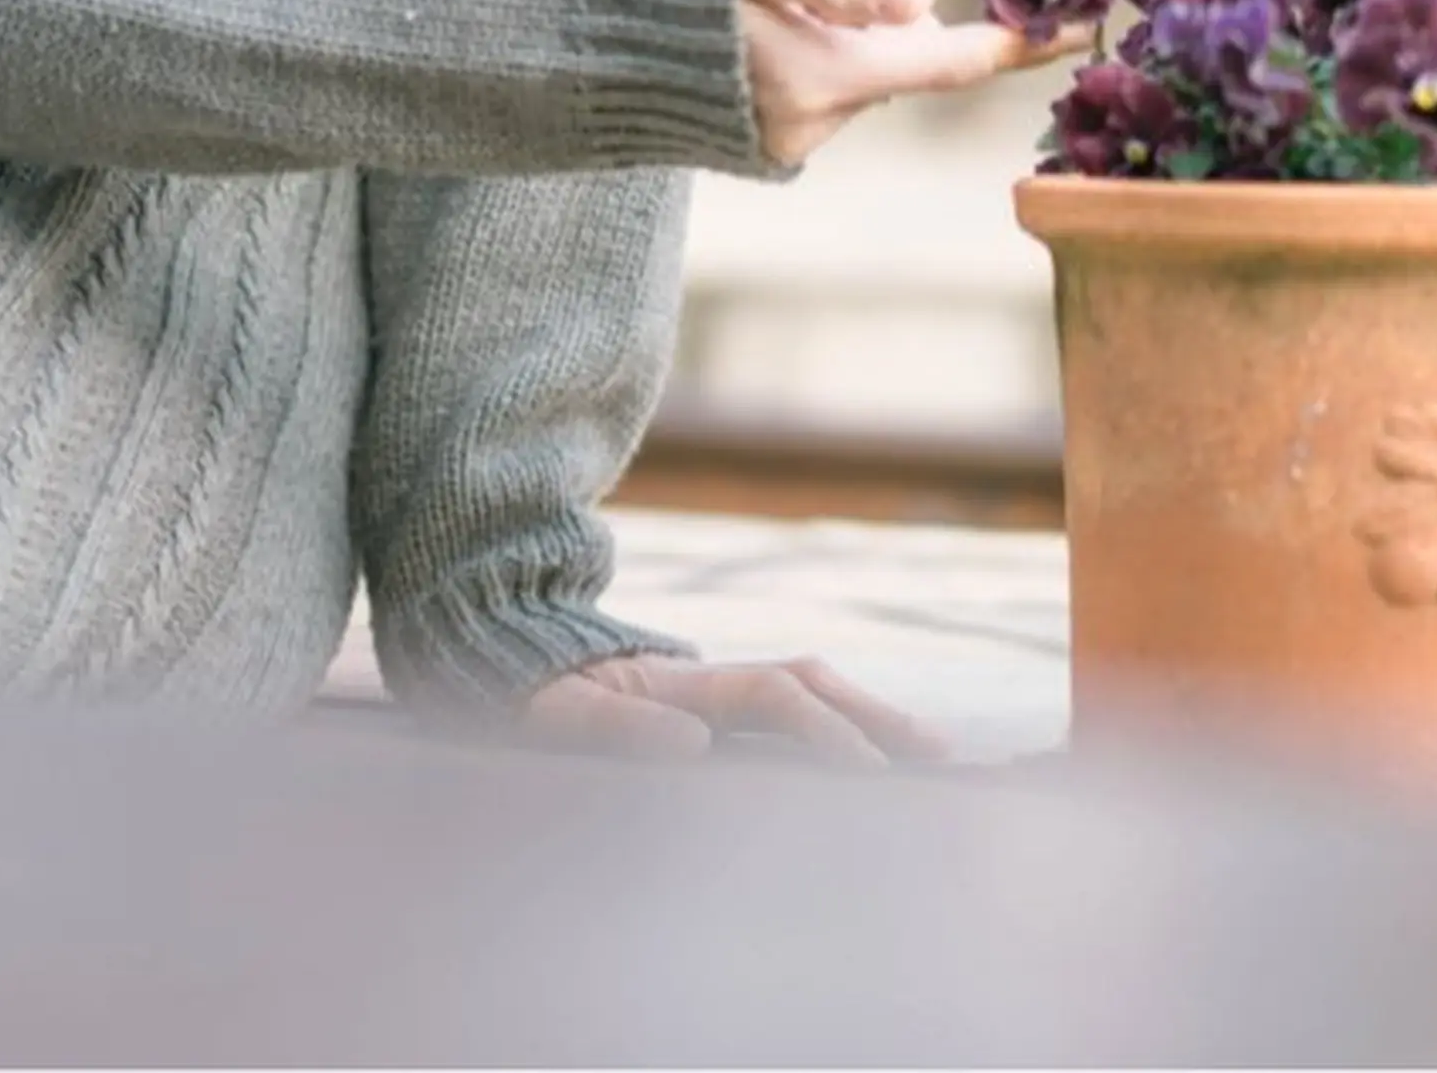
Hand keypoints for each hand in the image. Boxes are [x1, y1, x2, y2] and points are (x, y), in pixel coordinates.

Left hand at [517, 652, 951, 769]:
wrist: (497, 660)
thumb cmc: (524, 701)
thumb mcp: (550, 715)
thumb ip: (612, 726)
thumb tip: (691, 746)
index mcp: (675, 682)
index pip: (772, 696)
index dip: (824, 732)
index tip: (871, 777)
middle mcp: (704, 679)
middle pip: (807, 682)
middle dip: (875, 716)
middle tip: (940, 757)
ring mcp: (709, 692)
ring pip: (806, 692)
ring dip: (867, 719)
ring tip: (931, 756)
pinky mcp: (707, 712)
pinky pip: (786, 714)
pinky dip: (836, 730)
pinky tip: (873, 761)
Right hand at [737, 0, 1073, 165]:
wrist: (570, 41)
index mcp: (821, 77)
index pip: (947, 59)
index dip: (1017, 43)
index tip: (1082, 28)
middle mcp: (812, 121)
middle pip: (893, 44)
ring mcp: (783, 139)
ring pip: (854, 58)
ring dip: (831, 10)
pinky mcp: (757, 141)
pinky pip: (817, 81)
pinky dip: (803, 40)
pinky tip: (747, 18)